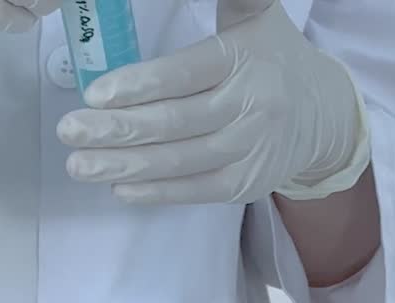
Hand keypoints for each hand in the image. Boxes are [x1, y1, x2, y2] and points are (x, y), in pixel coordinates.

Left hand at [55, 0, 369, 204]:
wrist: (324, 116)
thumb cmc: (272, 59)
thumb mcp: (255, 17)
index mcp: (242, 60)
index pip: (186, 75)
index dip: (140, 85)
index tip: (96, 94)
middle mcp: (250, 107)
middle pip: (176, 122)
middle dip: (118, 130)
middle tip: (70, 130)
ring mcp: (248, 150)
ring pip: (180, 160)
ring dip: (125, 165)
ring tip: (80, 164)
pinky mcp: (245, 184)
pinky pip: (195, 190)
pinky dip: (156, 191)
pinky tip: (119, 186)